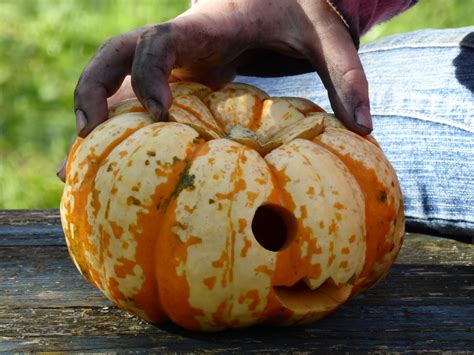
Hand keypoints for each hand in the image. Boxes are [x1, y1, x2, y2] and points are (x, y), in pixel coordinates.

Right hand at [60, 0, 372, 180]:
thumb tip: (365, 129)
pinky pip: (137, 96)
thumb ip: (346, 74)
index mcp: (204, 27)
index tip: (158, 114)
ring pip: (115, 76)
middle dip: (93, 89)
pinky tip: (115, 161)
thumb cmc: (297, 9)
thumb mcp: (324, 34)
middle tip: (86, 137)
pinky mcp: (178, 77)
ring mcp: (173, 61)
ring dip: (95, 111)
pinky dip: (120, 124)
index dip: (149, 74)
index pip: (157, 41)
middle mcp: (178, 43)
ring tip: (78, 163)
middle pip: (113, 55)